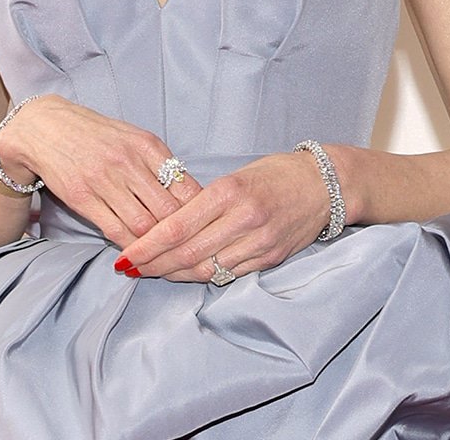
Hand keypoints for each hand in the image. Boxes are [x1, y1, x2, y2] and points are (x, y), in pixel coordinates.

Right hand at [0, 95, 202, 249]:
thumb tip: (189, 194)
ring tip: (164, 256)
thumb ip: (159, 163)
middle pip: (167, 210)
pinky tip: (137, 253)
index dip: (198, 212)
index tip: (202, 227)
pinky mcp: (83, 198)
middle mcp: (128, 162)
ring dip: (155, 245)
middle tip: (187, 249)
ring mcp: (104, 180)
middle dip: (180, 234)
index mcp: (147, 145)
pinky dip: (130, 247)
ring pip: (143, 225)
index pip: (185, 187)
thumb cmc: (96, 135)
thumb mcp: (133, 138)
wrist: (47, 128)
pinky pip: (115, 230)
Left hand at [115, 149, 331, 281]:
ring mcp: (259, 242)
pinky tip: (186, 273)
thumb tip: (168, 227)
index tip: (125, 256)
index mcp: (230, 191)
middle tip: (130, 268)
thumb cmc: (275, 174)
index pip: (178, 227)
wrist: (323, 185)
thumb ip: (205, 202)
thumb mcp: (236, 176)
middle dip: (153, 265)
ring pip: (206, 269)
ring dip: (175, 274)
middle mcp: (244, 218)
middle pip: (187, 253)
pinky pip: (228, 274)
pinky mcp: (270, 258)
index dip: (147, 246)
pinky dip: (203, 276)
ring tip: (152, 272)